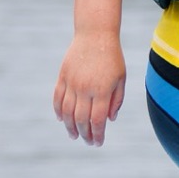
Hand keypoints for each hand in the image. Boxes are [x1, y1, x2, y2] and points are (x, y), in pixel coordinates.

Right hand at [53, 31, 126, 145]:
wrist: (95, 34)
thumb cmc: (112, 57)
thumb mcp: (121, 78)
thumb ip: (116, 100)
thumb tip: (109, 120)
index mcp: (102, 90)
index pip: (97, 120)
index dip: (97, 134)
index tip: (98, 142)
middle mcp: (85, 88)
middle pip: (81, 119)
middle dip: (84, 134)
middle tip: (87, 142)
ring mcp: (72, 82)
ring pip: (67, 112)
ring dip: (70, 127)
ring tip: (74, 135)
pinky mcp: (63, 76)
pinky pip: (57, 98)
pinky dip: (58, 111)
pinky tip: (62, 119)